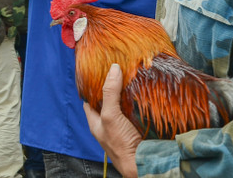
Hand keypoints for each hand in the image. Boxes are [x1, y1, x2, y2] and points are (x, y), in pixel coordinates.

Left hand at [83, 63, 141, 177]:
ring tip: (131, 77)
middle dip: (113, 87)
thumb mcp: (110, 116)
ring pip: (122, 105)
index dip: (92, 86)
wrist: (142, 163)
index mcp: (96, 122)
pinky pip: (135, 111)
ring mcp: (123, 126)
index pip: (90, 100)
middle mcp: (108, 124)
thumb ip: (110, 93)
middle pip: (108, 101)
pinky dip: (138, 102)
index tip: (98, 71)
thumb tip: (113, 69)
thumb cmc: (120, 144)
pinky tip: (142, 92)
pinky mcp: (136, 127)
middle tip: (119, 71)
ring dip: (127, 94)